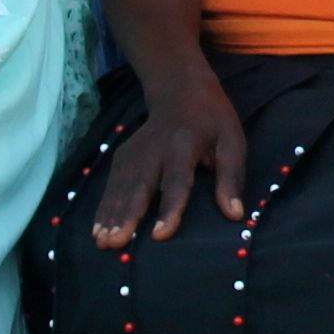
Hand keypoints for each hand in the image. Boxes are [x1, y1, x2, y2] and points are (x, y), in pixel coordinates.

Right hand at [88, 78, 248, 246]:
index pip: (177, 182)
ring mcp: (134, 152)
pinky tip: (98, 231)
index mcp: (184, 145)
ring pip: (121, 188)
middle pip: (140, 186)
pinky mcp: (122, 156)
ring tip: (103, 243)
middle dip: (128, 216)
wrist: (181, 91)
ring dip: (111, 217)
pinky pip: (112, 186)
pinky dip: (104, 208)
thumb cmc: (212, 123)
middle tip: (116, 243)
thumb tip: (235, 215)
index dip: (170, 209)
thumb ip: (231, 178)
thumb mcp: (232, 142)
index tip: (160, 235)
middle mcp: (154, 149)